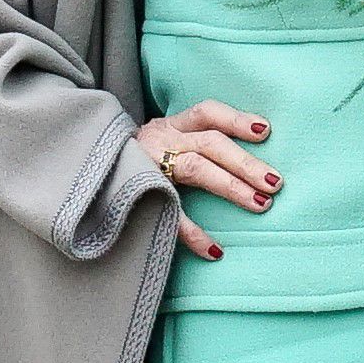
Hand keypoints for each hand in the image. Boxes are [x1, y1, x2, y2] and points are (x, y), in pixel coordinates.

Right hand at [138, 99, 278, 261]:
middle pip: (210, 143)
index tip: (265, 131)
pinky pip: (170, 215)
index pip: (206, 112)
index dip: (236, 119)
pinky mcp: (137, 196)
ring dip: (231, 187)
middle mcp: (160, 139)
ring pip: (196, 170)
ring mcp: (148, 166)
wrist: (87, 171)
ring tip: (262, 204)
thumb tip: (253, 147)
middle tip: (276, 182)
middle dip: (245, 162)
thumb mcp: (164, 140)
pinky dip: (194, 234)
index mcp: (171, 125)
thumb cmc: (141, 158)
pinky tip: (216, 250)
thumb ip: (196, 141)